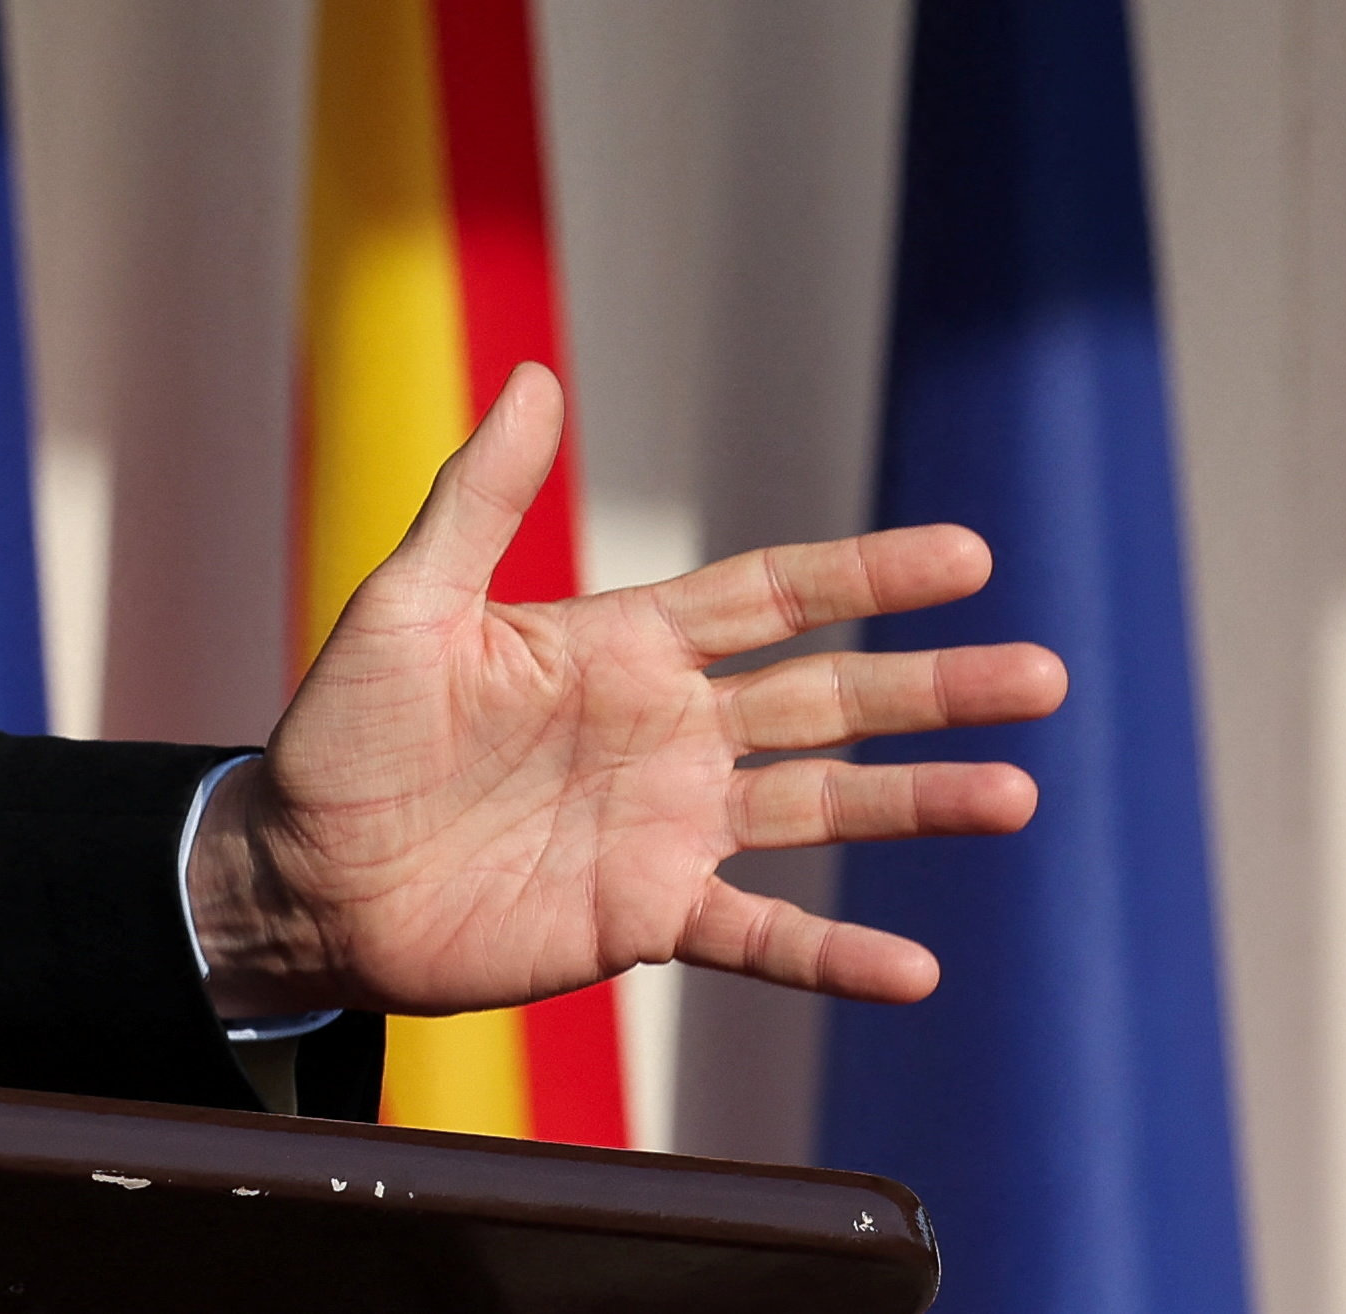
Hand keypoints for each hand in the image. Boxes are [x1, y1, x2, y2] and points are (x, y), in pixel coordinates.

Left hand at [186, 362, 1062, 1021]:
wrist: (301, 870)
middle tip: (1044, 673)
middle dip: (934, 686)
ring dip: (917, 802)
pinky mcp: (644, 917)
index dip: (867, 577)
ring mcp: (666, 827)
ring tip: (1014, 793)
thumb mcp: (407, 601)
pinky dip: (835, 956)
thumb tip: (534, 376)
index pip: (772, 597)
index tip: (968, 556)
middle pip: (828, 698)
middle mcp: (667, 732)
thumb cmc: (343, 731)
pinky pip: (760, 936)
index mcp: (622, 646)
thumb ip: (480, 497)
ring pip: (821, 807)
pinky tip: (914, 968)